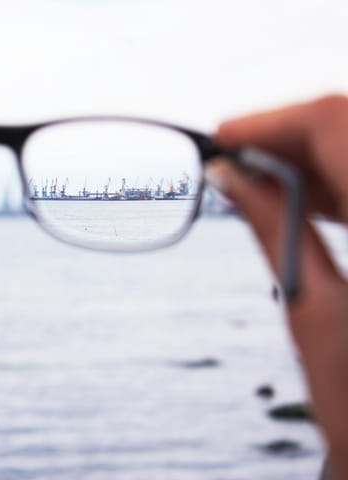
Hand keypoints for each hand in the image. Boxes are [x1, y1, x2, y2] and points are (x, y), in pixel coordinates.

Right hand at [212, 94, 347, 478]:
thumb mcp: (309, 306)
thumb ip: (272, 226)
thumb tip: (231, 177)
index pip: (335, 124)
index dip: (272, 121)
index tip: (224, 139)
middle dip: (290, 137)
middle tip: (235, 162)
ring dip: (315, 157)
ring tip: (261, 182)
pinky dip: (342, 180)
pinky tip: (311, 198)